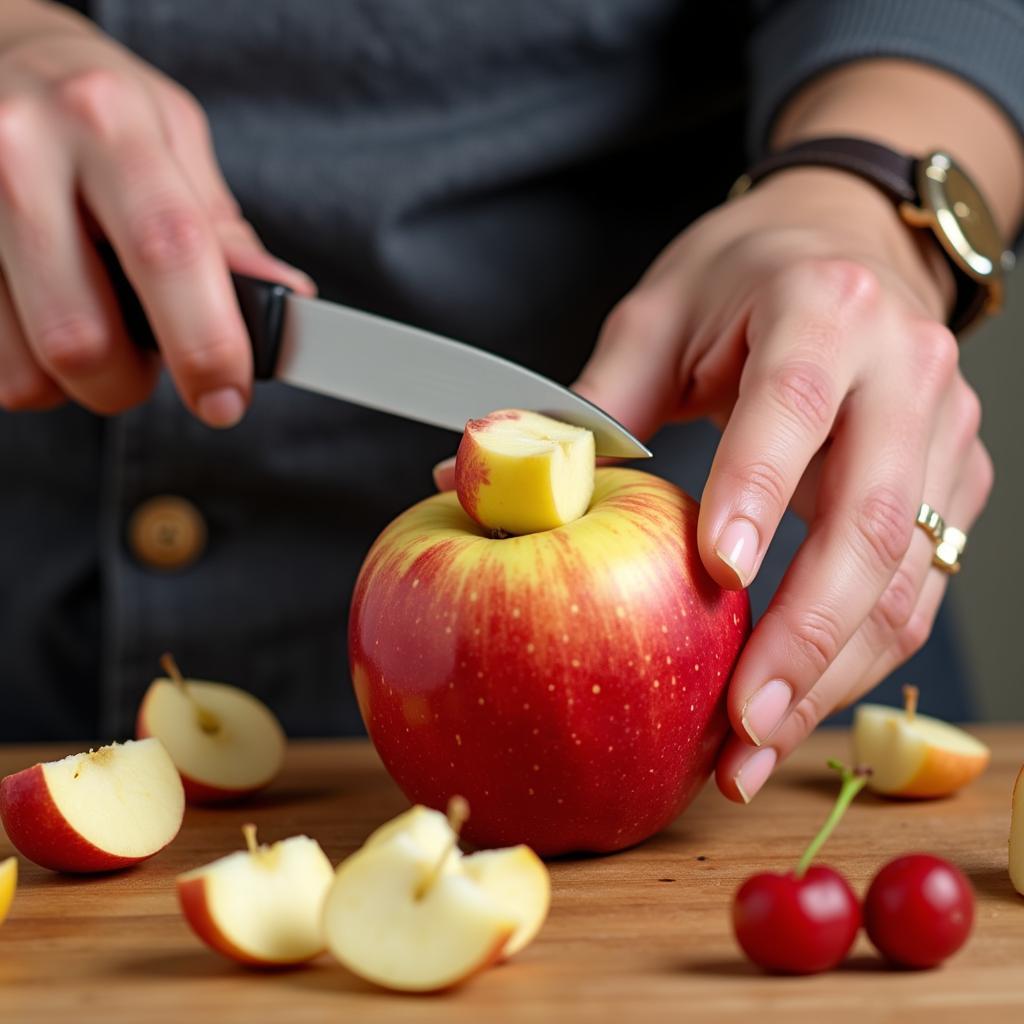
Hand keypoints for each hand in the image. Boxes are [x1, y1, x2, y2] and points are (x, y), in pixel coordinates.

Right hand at [0, 1, 312, 424]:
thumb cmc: (94, 108)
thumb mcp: (172, 138)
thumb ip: (220, 227)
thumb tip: (284, 296)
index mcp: (108, 124)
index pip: (168, 251)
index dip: (206, 343)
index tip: (227, 397)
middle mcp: (22, 153)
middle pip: (81, 337)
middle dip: (128, 383)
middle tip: (146, 363)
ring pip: (24, 366)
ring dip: (75, 381)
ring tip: (93, 329)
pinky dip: (28, 367)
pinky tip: (43, 316)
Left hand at [573, 167, 992, 801]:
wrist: (848, 245)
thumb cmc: (743, 282)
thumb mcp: (657, 318)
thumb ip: (587, 406)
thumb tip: (471, 475)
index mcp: (823, 307)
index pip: (797, 404)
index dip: (761, 491)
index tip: (716, 577)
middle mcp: (904, 370)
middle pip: (871, 518)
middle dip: (807, 633)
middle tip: (742, 719)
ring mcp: (944, 430)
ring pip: (908, 575)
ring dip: (835, 672)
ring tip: (758, 745)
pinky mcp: (954, 481)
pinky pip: (919, 586)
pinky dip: (858, 656)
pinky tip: (797, 700)